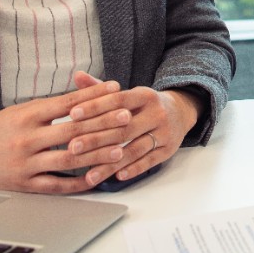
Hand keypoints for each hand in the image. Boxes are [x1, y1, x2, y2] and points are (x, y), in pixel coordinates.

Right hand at [0, 77, 131, 193]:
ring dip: (97, 155)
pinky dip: (78, 182)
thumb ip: (53, 105)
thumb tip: (89, 94)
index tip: (116, 88)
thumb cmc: (1, 129)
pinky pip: (57, 185)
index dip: (94, 96)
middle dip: (103, 124)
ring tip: (120, 149)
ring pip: (68, 159)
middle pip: (72, 131)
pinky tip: (97, 177)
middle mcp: (26, 139)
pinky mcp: (25, 184)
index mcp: (26, 116)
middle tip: (126, 117)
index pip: (67, 104)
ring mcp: (26, 164)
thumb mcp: (22, 110)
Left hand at [67, 71, 201, 186]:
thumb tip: (77, 75)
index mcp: (145, 95)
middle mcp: (157, 113)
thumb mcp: (128, 94)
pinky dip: (134, 169)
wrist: (181, 111)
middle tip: (72, 147)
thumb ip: (101, 89)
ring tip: (89, 175)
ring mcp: (165, 132)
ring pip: (135, 149)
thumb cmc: (144, 104)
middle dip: (96, 139)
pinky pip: (150, 161)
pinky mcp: (169, 149)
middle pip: (124, 128)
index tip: (72, 115)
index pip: (118, 100)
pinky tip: (117, 176)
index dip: (95, 107)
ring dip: (111, 164)